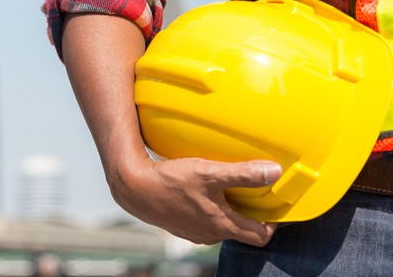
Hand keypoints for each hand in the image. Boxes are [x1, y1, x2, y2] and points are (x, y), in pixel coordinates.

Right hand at [109, 155, 282, 245]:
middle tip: (252, 190)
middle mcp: (210, 234)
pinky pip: (205, 220)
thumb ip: (243, 174)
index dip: (272, 223)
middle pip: (241, 230)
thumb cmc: (171, 182)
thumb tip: (275, 172)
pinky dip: (210, 208)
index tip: (273, 205)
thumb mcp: (210, 173)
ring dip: (229, 209)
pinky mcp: (182, 225)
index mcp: (222, 225)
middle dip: (249, 213)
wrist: (134, 188)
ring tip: (226, 188)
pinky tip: (202, 190)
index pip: (260, 236)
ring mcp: (194, 232)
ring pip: (222, 224)